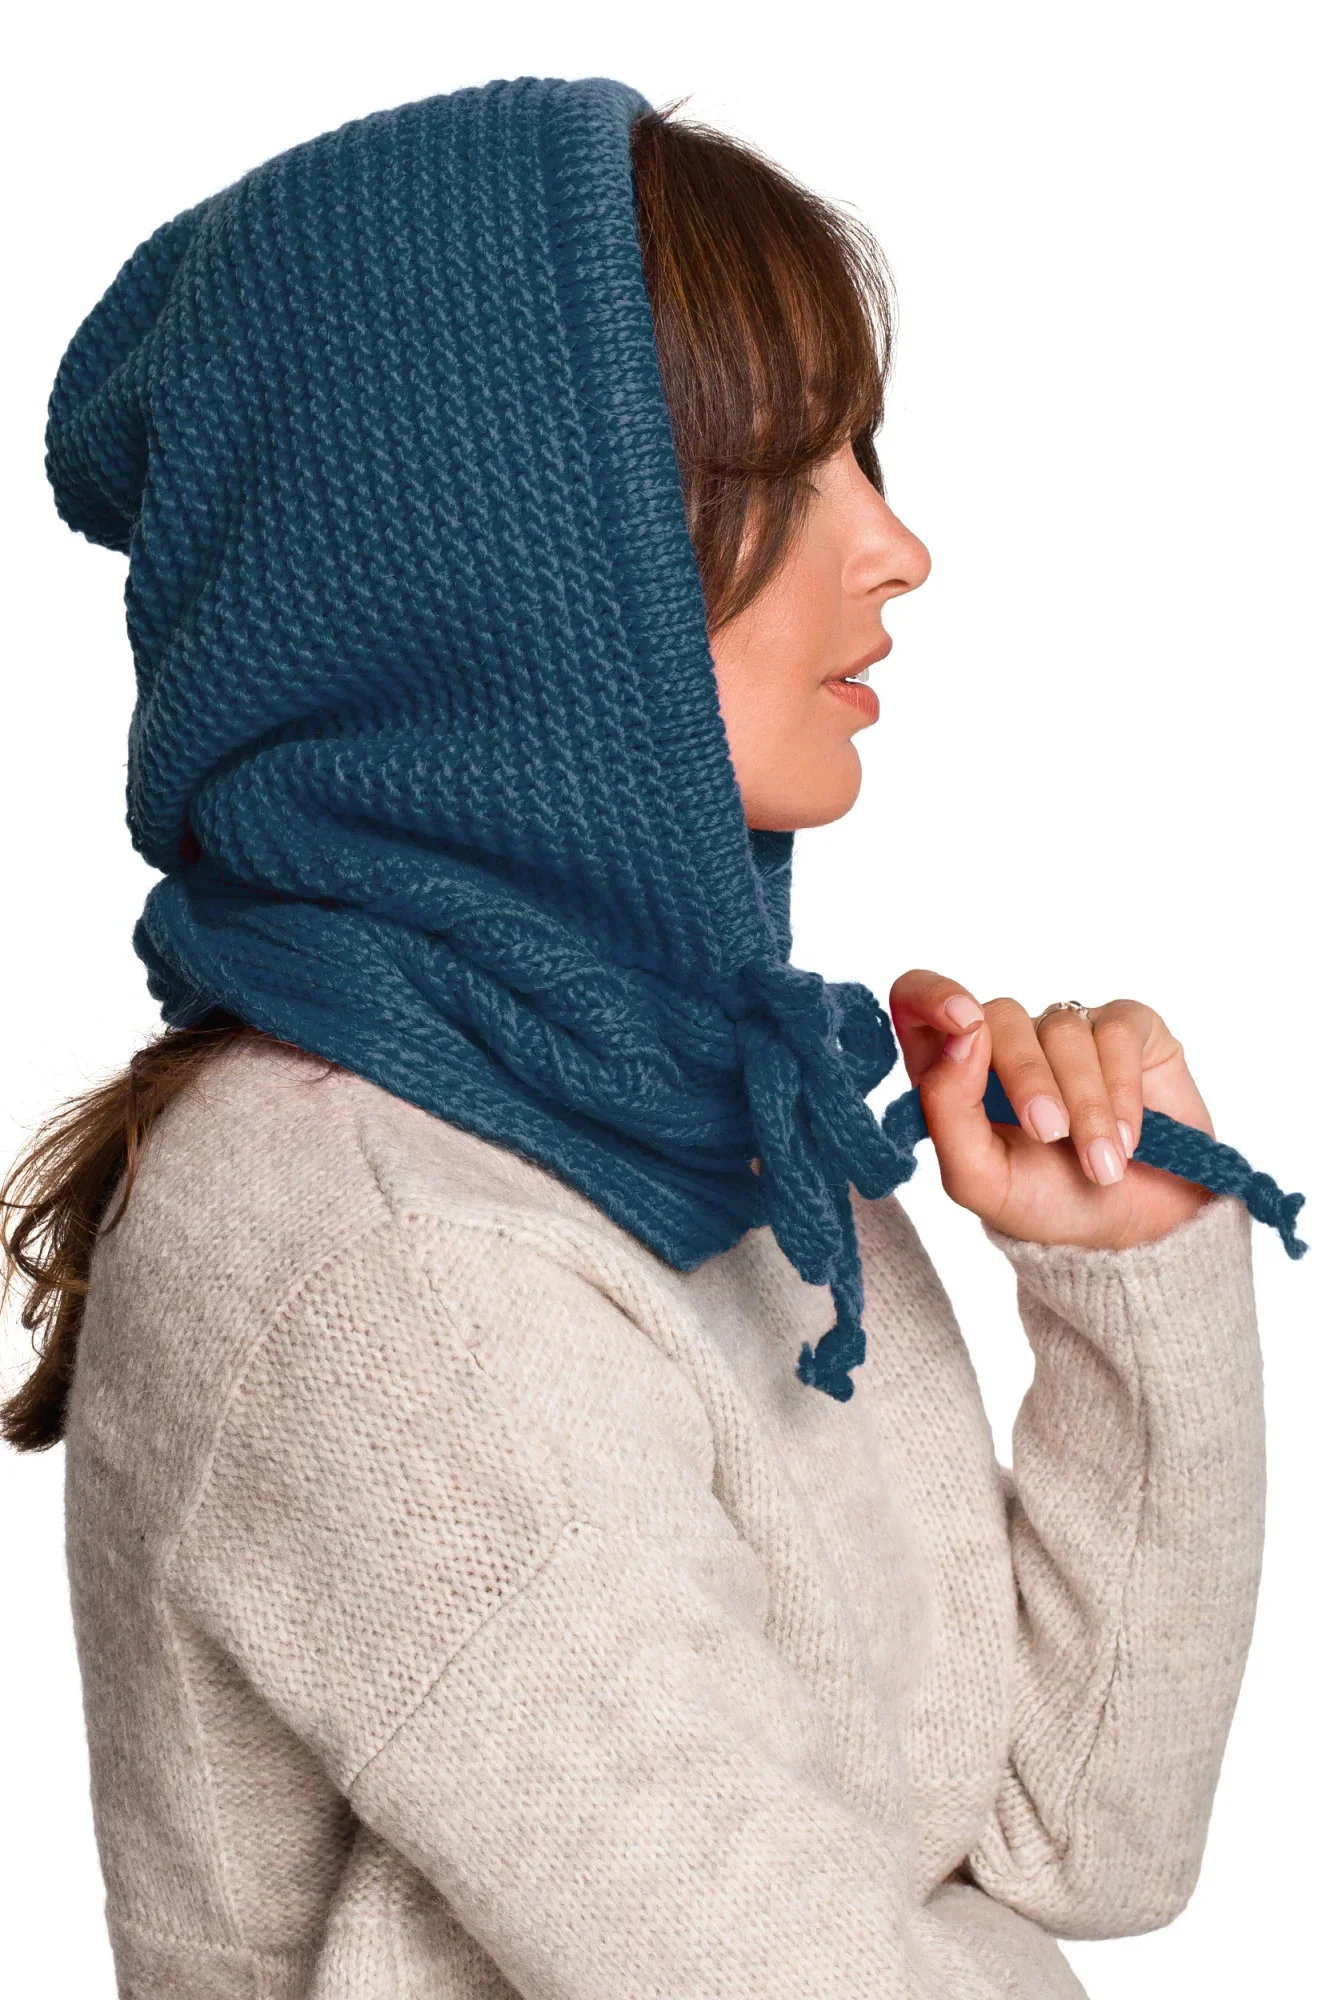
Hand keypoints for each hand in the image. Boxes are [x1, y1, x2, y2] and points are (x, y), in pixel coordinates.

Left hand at [888, 969, 1217, 1250]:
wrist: (1129, 1228)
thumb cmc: (1044, 1201)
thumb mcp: (980, 1178)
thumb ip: (948, 1111)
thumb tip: (961, 1038)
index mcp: (953, 1068)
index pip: (915, 997)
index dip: (931, 995)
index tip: (963, 1024)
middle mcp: (1005, 1039)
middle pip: (999, 1014)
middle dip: (1029, 1079)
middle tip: (1049, 1135)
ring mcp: (1064, 1029)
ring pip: (1063, 1029)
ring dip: (1085, 1105)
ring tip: (1102, 1164)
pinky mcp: (1123, 1028)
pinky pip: (1116, 1032)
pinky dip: (1121, 1092)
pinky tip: (1125, 1138)